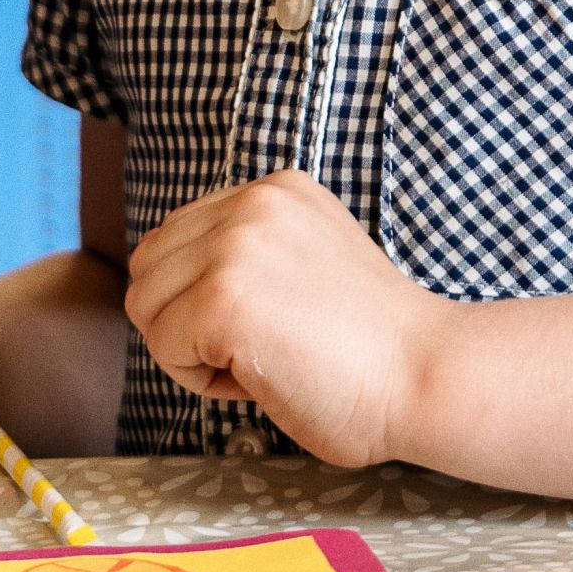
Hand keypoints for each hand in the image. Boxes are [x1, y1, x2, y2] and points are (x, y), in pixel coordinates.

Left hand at [121, 171, 443, 468]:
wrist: (425, 379)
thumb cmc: (370, 348)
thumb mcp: (304, 261)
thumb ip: (248, 252)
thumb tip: (172, 277)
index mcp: (274, 192)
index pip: (175, 238)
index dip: (201, 297)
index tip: (268, 322)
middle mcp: (251, 204)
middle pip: (149, 268)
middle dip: (185, 321)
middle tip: (258, 349)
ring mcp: (235, 246)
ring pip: (147, 306)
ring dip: (190, 350)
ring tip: (260, 360)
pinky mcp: (223, 298)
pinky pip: (162, 347)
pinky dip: (199, 379)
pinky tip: (261, 377)